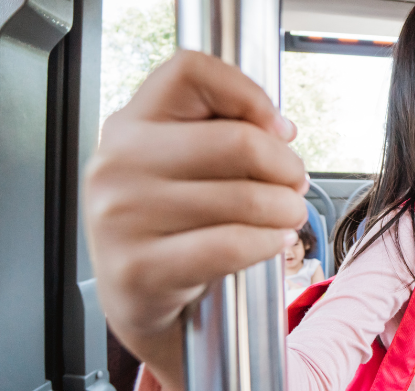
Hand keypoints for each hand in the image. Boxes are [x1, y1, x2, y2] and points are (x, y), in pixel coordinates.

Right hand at [84, 50, 307, 390]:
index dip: (247, 92)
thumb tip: (279, 130)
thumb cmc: (169, 223)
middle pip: (237, 140)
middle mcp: (118, 164)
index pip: (189, 71)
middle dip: (286, 166)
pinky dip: (268, 243)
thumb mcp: (178, 166)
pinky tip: (274, 242)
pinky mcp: (141, 267)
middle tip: (296, 183)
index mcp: (130, 125)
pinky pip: (232, 245)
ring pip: (245, 197)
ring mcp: (123, 217)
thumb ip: (219, 133)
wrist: (134, 296)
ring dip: (287, 209)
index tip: (276, 128)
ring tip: (289, 215)